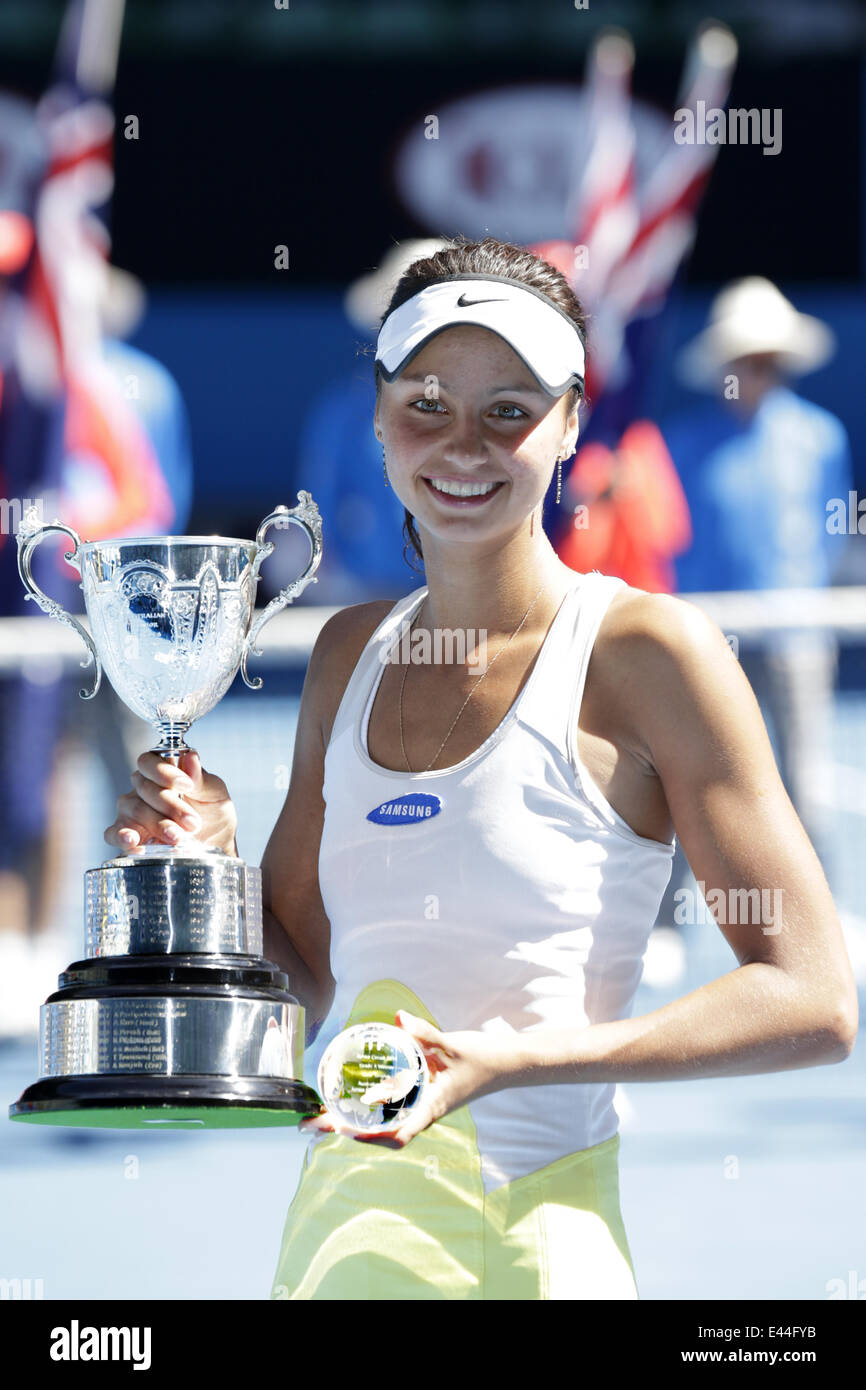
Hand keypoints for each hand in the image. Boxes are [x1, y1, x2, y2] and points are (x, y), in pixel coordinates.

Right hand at [104, 749, 237, 854]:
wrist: (215, 846)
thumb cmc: (213, 814)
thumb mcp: (215, 795)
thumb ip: (201, 779)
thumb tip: (191, 757)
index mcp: (162, 772)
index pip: (148, 761)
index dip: (163, 772)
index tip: (186, 786)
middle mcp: (142, 789)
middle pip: (144, 788)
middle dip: (170, 806)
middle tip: (192, 822)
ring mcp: (132, 811)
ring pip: (133, 809)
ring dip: (157, 824)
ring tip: (177, 837)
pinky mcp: (127, 835)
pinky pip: (113, 833)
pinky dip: (122, 837)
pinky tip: (134, 842)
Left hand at [298, 1010, 517, 1148]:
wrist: (503, 1065)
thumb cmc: (480, 1059)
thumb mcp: (452, 1044)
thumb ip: (425, 1032)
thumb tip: (400, 1017)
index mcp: (432, 1108)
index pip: (398, 1134)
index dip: (369, 1138)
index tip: (342, 1132)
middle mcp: (422, 1113)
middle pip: (379, 1132)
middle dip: (343, 1129)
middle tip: (309, 1124)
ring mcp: (420, 1108)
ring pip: (381, 1123)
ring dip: (351, 1121)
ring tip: (319, 1115)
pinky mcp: (420, 1098)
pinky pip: (389, 1109)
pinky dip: (367, 1108)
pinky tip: (350, 1097)